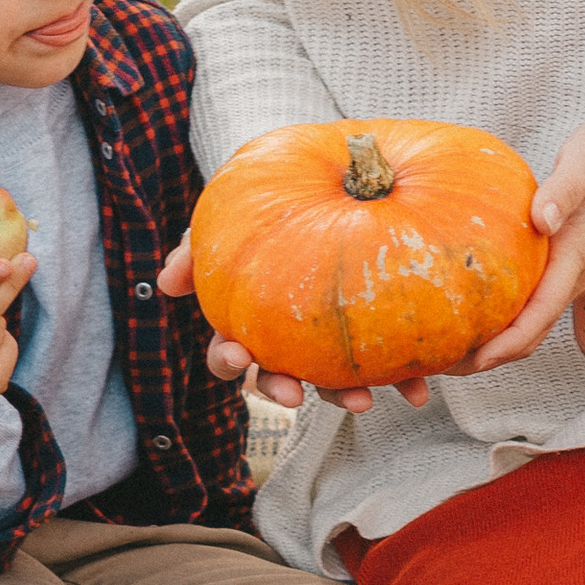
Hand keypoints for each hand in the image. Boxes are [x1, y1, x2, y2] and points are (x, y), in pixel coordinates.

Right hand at [157, 235, 428, 413]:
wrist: (340, 183)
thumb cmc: (269, 211)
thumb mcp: (229, 223)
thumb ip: (197, 247)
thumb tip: (165, 282)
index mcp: (247, 321)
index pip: (227, 351)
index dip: (228, 360)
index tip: (239, 356)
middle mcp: (284, 342)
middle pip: (275, 378)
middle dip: (281, 389)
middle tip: (294, 395)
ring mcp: (327, 346)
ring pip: (329, 383)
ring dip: (342, 396)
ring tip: (363, 401)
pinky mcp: (370, 340)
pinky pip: (383, 363)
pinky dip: (400, 376)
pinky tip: (418, 386)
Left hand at [468, 112, 584, 375]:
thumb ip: (565, 189)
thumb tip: (541, 220)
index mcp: (578, 252)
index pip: (541, 312)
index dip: (507, 343)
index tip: (474, 361)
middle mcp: (576, 271)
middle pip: (533, 329)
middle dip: (491, 353)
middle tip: (442, 363)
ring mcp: (574, 269)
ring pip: (534, 319)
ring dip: (496, 338)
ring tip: (450, 342)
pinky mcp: (569, 260)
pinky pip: (535, 300)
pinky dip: (505, 315)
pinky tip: (474, 305)